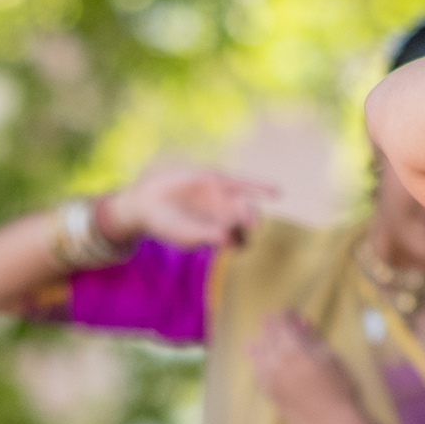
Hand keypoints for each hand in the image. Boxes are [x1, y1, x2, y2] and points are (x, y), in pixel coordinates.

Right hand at [99, 167, 275, 247]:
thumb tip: (229, 238)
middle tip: (246, 225)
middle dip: (248, 225)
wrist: (147, 203)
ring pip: (244, 206)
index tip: (233, 241)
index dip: (242, 242)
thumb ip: (206, 235)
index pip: (242, 241)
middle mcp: (226, 218)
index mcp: (222, 235)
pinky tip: (277, 193)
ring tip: (249, 216)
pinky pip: (243, 184)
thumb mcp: (185, 233)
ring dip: (249, 211)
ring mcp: (223, 200)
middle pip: (246, 224)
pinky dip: (259, 187)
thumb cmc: (167, 225)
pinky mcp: (217, 181)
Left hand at [248, 312, 377, 423]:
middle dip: (274, 325)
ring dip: (263, 340)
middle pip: (266, 333)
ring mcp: (268, 376)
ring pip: (256, 349)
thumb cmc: (338, 389)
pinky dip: (258, 358)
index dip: (285, 314)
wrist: (332, 423)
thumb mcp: (331, 359)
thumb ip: (313, 339)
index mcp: (293, 349)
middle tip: (282, 324)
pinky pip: (255, 368)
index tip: (291, 313)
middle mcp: (275, 360)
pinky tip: (263, 357)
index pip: (280, 322)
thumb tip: (302, 324)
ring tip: (272, 340)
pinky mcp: (266, 390)